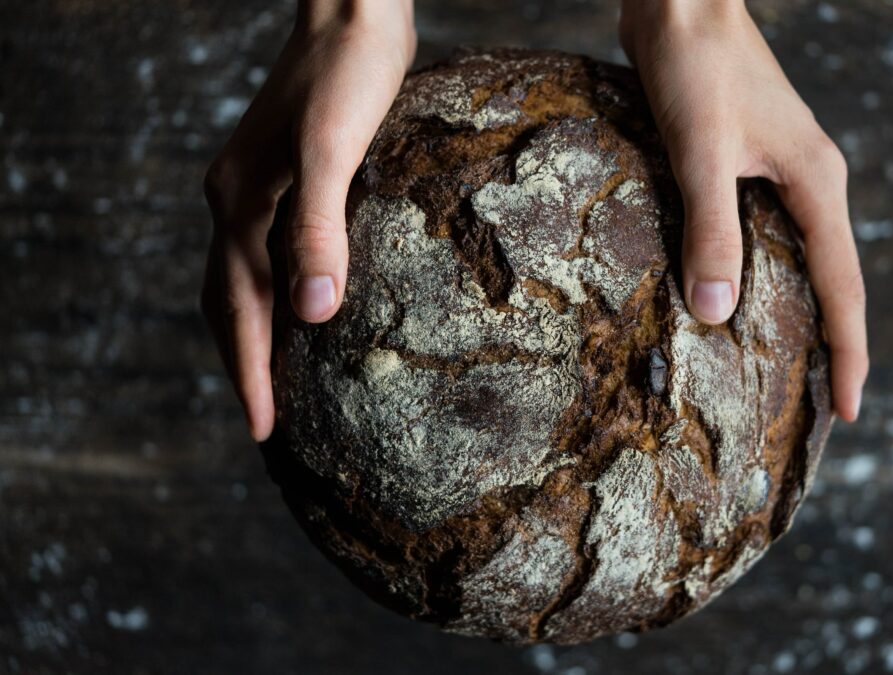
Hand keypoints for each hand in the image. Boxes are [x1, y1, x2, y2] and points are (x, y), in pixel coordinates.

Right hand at [201, 0, 415, 440]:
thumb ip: (318, 228)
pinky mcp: (284, 178)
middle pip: (228, 302)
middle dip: (244, 365)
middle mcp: (235, 202)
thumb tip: (312, 314)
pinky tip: (308, 305)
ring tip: (278, 382)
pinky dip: (277, 293)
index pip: (239, 310)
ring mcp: (256, 189)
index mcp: (240, 205)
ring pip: (244, 280)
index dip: (251, 374)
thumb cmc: (348, 75)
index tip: (264, 431)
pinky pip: (267, 253)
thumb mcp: (334, 151)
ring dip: (256, 334)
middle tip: (267, 424)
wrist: (352, 12)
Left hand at [619, 0, 867, 420]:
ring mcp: (779, 172)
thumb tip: (715, 313)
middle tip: (820, 407)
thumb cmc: (694, 66)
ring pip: (797, 258)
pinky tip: (734, 296)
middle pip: (831, 279)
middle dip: (830, 343)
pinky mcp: (746, 164)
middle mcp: (809, 182)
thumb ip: (711, 231)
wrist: (679, 4)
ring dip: (794, 311)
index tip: (849, 412)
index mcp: (815, 184)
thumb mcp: (701, 153)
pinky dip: (757, 274)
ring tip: (783, 367)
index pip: (843, 287)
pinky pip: (763, 234)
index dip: (848, 353)